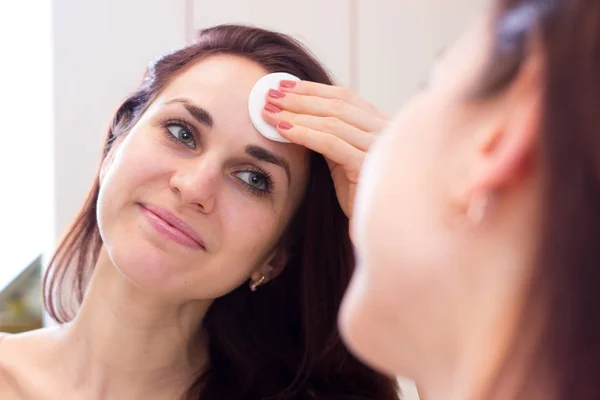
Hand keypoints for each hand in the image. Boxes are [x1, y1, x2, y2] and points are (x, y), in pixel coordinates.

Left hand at [261, 80, 388, 222]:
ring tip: (269, 112)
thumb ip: (330, 137)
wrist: (379, 229)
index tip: (282, 85)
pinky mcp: (369, 166)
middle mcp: (385, 130)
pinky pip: (331, 144)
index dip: (312, 89)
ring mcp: (379, 147)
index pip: (345, 97)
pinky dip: (304, 134)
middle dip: (299, 98)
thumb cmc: (359, 196)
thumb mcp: (343, 160)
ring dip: (295, 114)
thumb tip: (295, 116)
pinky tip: (283, 131)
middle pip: (337, 104)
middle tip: (269, 94)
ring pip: (332, 121)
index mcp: (381, 124)